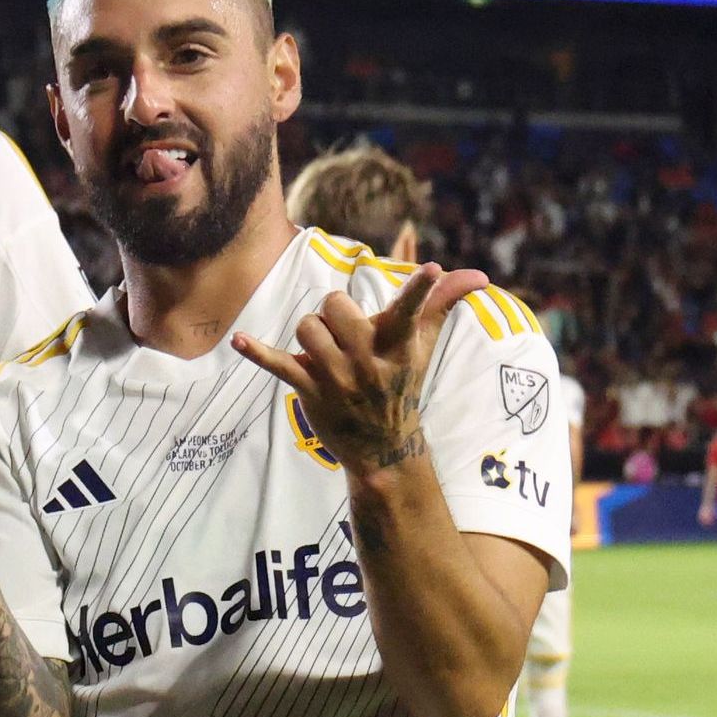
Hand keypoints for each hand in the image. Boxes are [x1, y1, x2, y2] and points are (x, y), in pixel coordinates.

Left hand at [236, 262, 491, 479]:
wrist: (384, 448)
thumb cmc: (402, 385)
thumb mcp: (423, 347)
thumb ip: (442, 304)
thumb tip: (479, 275)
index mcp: (399, 345)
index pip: (412, 310)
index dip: (421, 289)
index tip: (430, 269)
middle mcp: (370, 360)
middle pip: (335, 304)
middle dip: (334, 310)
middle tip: (346, 333)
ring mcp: (338, 377)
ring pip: (307, 327)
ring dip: (311, 334)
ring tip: (327, 353)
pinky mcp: (311, 390)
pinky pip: (278, 364)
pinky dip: (256, 352)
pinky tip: (237, 341)